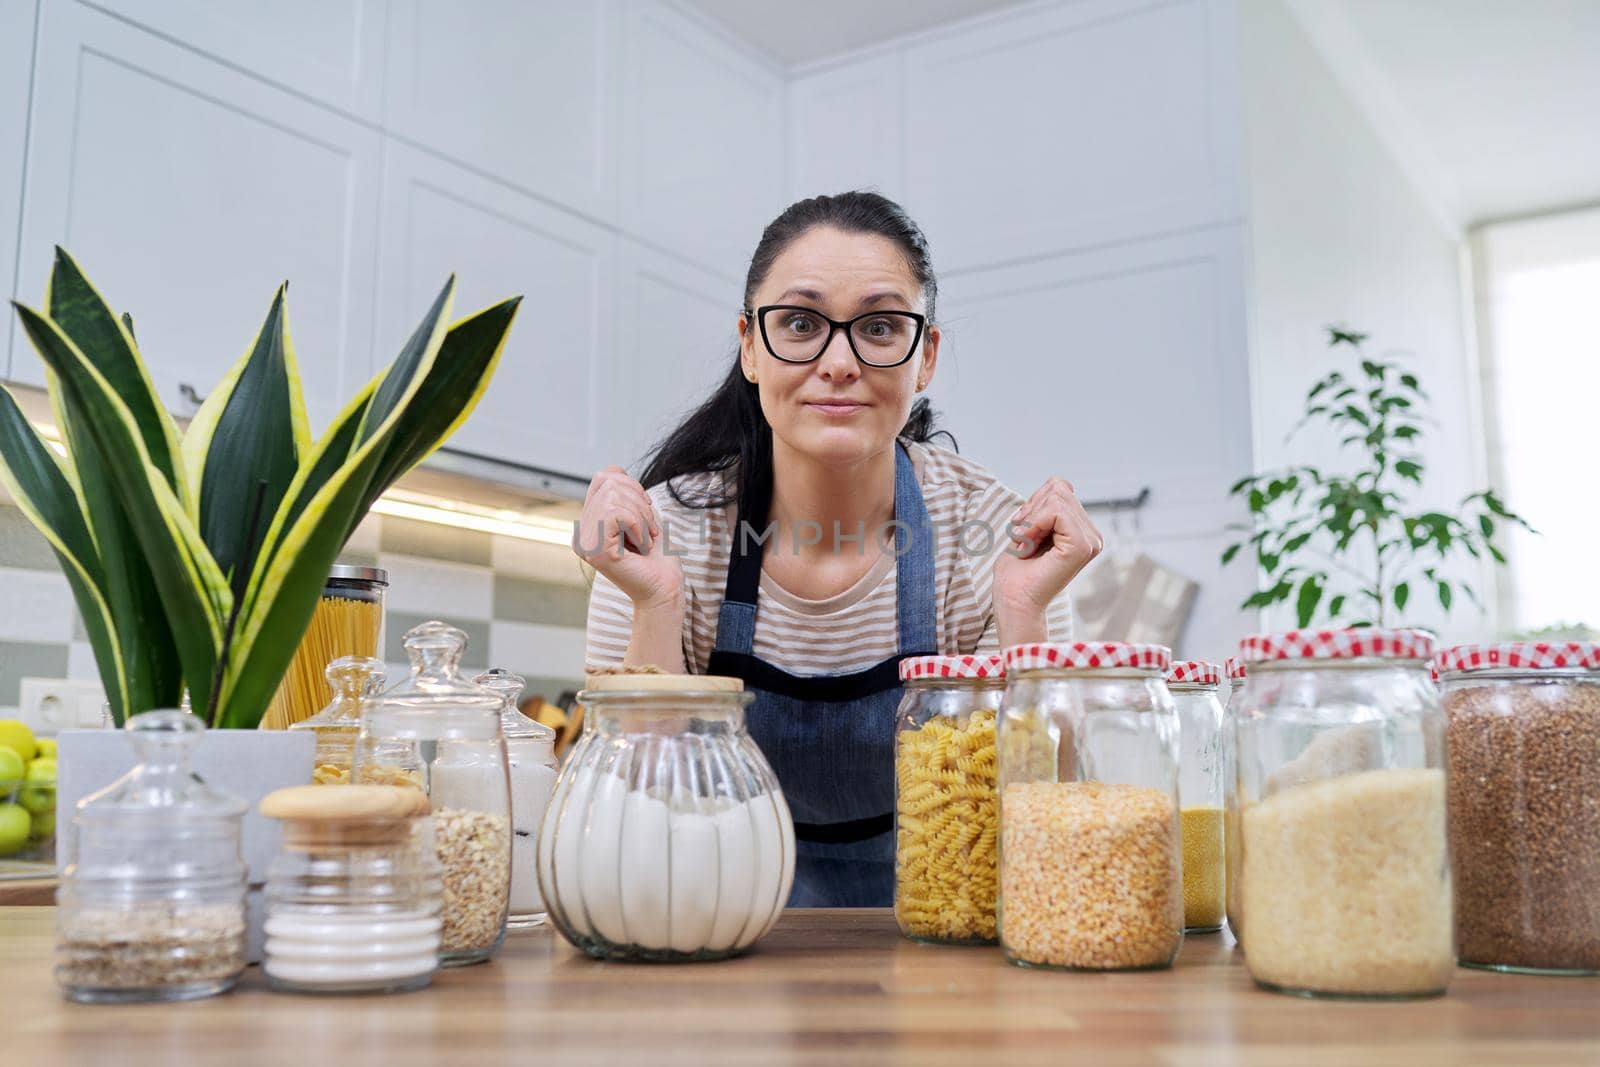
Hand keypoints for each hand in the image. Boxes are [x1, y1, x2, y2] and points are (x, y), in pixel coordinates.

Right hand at [573, 466, 683, 609]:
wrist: (665, 589)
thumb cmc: (658, 558)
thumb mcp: (640, 515)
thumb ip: (622, 493)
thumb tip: (612, 470)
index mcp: (590, 522)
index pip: (604, 477)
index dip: (632, 485)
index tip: (645, 512)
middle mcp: (582, 532)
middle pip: (608, 481)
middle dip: (639, 500)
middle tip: (648, 529)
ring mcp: (585, 542)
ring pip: (613, 495)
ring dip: (641, 516)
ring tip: (645, 539)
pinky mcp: (595, 550)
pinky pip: (617, 513)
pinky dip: (639, 526)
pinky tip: (641, 546)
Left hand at [992, 477, 1103, 634]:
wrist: (1013, 602)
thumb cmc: (1016, 572)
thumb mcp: (1030, 526)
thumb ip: (1047, 505)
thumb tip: (1064, 483)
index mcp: (1082, 531)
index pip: (1059, 488)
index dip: (1033, 506)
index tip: (1023, 533)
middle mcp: (1092, 535)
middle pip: (1059, 489)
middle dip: (1032, 512)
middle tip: (1025, 541)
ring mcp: (1091, 541)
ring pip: (1056, 497)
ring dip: (1030, 520)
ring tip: (1028, 546)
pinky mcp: (1082, 546)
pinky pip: (1055, 510)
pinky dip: (1033, 524)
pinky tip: (1029, 546)